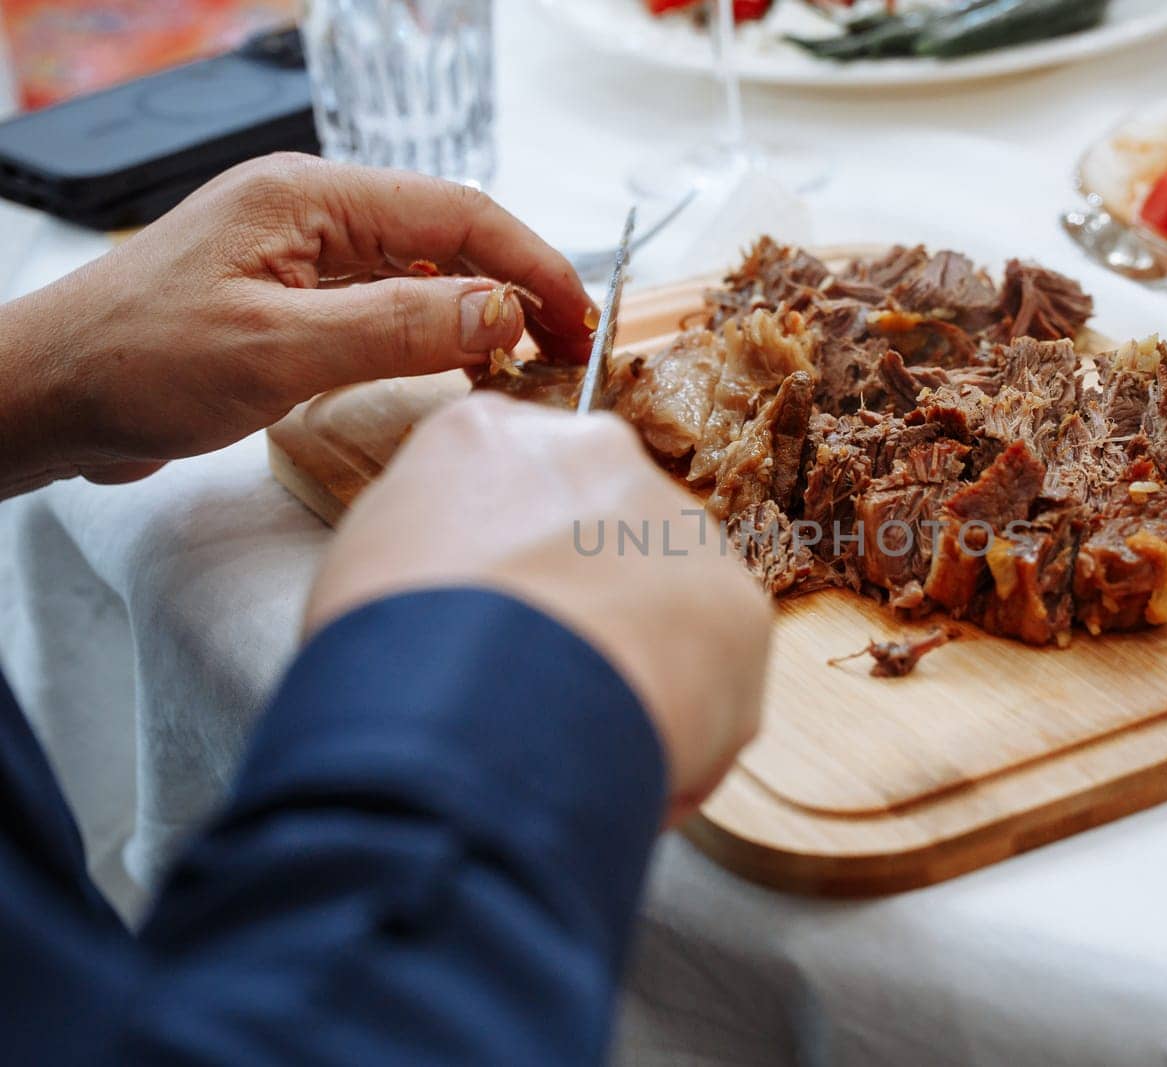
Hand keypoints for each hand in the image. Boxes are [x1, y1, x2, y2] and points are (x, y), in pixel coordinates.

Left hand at [0, 153, 596, 496]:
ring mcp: (299, 257)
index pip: (456, 214)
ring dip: (480, 313)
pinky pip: (385, 305)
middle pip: (447, 237)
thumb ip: (399, 327)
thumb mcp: (278, 349)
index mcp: (309, 199)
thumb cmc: (138, 364)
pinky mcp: (288, 301)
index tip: (580, 319)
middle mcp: (310, 215)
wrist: (44, 396)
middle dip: (517, 287)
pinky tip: (457, 367)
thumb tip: (504, 311)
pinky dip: (434, 333)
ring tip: (525, 365)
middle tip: (568, 350)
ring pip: (421, 272)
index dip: (530, 263)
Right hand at [304, 394, 772, 824]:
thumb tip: (469, 567)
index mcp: (491, 436)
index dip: (507, 558)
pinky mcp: (739, 606)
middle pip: (599, 531)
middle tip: (542, 675)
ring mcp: (679, 527)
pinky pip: (714, 673)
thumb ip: (434, 537)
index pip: (511, 481)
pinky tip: (625, 752)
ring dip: (638, 656)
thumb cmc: (393, 651)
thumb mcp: (368, 564)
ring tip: (582, 726)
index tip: (497, 613)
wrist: (473, 716)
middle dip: (584, 599)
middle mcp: (598, 457)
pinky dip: (683, 724)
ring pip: (664, 598)